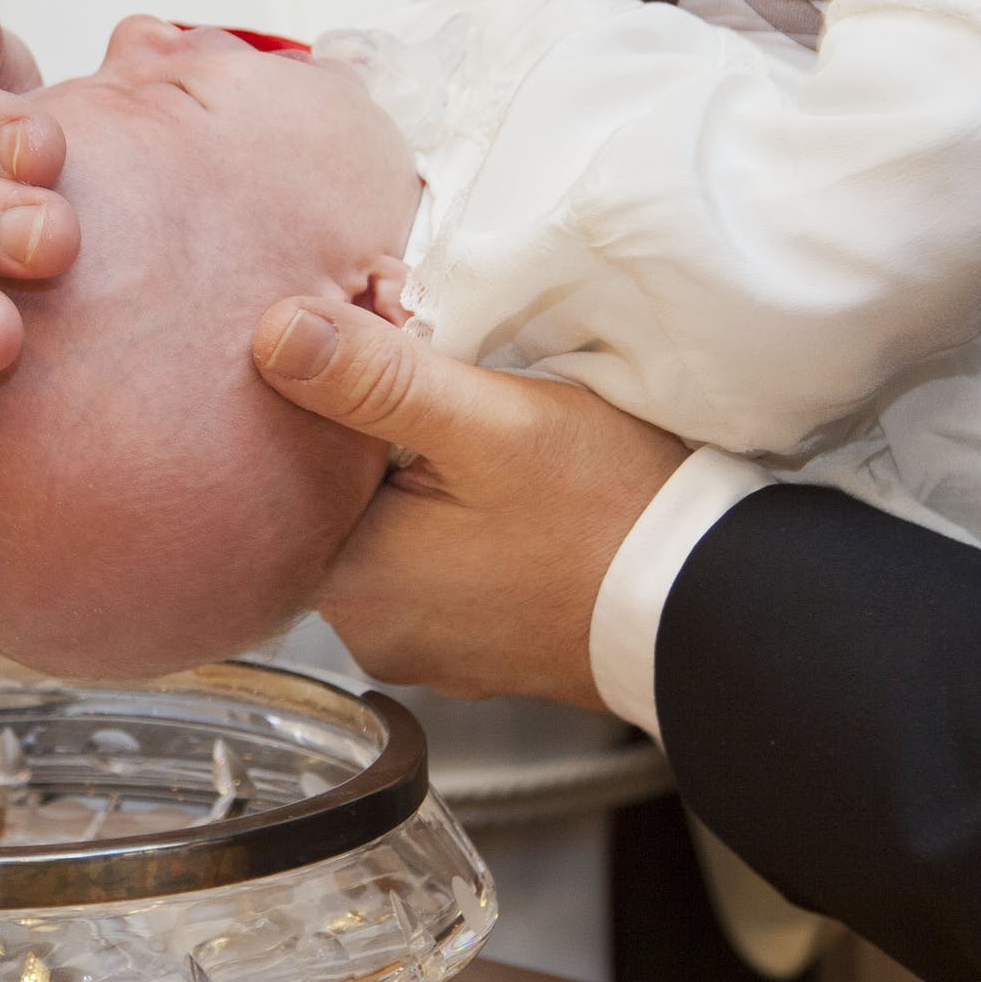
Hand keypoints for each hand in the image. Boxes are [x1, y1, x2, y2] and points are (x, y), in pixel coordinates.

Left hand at [251, 296, 687, 707]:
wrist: (705, 605)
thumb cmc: (609, 515)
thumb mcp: (489, 424)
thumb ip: (375, 379)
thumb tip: (275, 335)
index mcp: (352, 581)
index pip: (284, 474)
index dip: (323, 401)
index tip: (377, 352)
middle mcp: (371, 630)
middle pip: (335, 503)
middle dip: (372, 438)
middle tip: (438, 381)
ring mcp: (422, 646)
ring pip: (385, 531)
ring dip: (413, 480)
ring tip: (474, 433)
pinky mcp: (469, 647)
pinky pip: (431, 567)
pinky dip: (450, 523)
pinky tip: (496, 492)